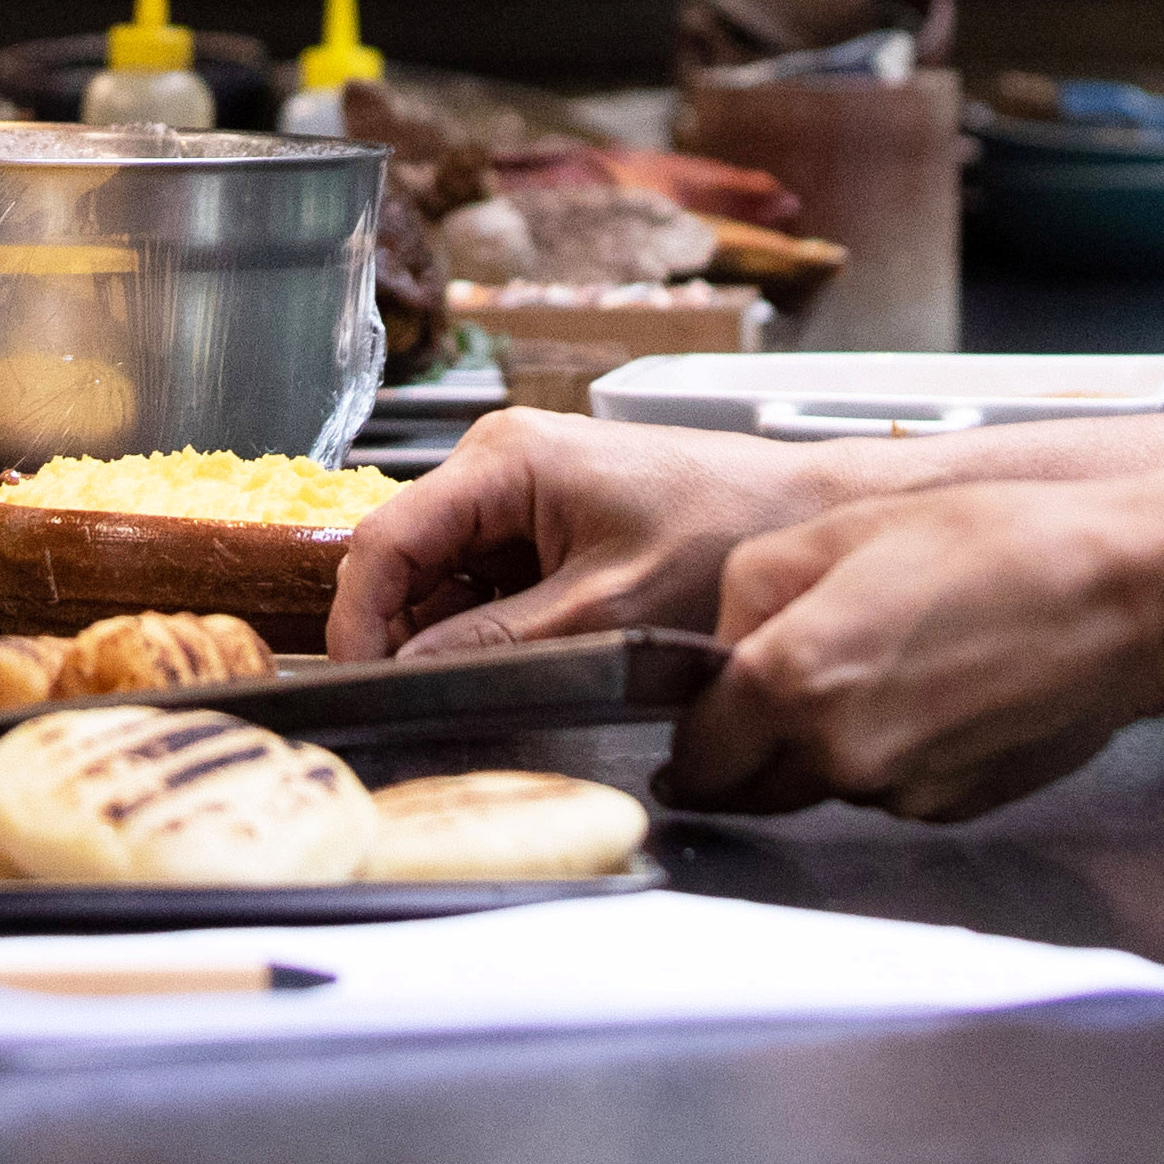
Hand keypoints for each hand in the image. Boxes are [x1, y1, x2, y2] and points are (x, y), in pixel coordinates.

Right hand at [326, 406, 836, 659]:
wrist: (804, 517)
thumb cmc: (725, 538)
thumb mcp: (605, 611)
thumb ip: (497, 644)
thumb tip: (409, 670)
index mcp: (502, 459)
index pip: (384, 540)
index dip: (359, 620)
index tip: (358, 685)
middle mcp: (499, 461)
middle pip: (405, 557)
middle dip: (402, 632)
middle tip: (415, 703)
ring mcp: (521, 490)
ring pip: (442, 574)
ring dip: (446, 633)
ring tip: (474, 686)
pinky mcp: (546, 519)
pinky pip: (484, 577)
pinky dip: (485, 625)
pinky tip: (512, 661)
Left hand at [665, 475, 1163, 822]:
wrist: (1118, 599)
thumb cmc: (991, 545)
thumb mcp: (838, 529)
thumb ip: (750, 592)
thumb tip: (719, 648)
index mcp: (791, 680)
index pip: (697, 754)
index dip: (695, 733)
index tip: (700, 720)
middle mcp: (837, 756)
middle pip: (754, 785)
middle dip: (753, 747)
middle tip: (792, 683)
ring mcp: (899, 792)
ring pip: (825, 786)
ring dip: (828, 747)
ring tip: (890, 665)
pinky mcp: (953, 808)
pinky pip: (890, 790)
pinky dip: (893, 755)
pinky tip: (937, 693)